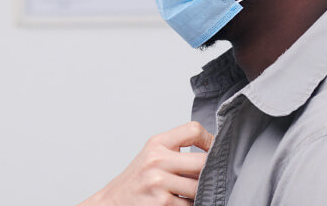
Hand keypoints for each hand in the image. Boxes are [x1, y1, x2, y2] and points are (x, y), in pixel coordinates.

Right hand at [79, 121, 213, 205]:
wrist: (113, 202)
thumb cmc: (136, 181)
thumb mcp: (152, 156)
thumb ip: (176, 151)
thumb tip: (212, 156)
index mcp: (157, 144)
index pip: (192, 130)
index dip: (210, 140)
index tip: (213, 150)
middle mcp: (157, 160)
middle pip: (203, 162)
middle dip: (208, 173)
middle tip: (207, 178)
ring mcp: (159, 182)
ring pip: (199, 188)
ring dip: (197, 193)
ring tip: (184, 192)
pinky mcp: (162, 203)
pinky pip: (190, 205)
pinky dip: (187, 205)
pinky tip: (176, 202)